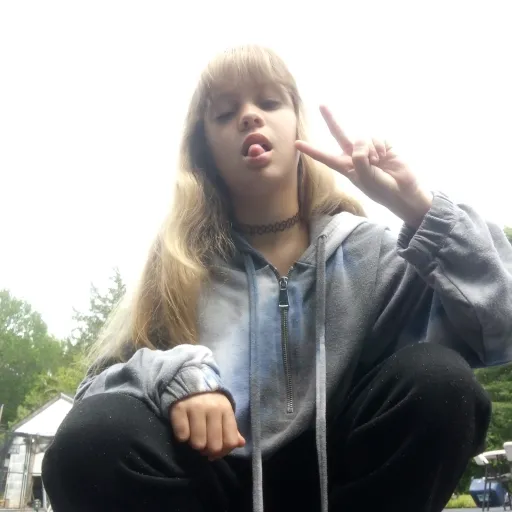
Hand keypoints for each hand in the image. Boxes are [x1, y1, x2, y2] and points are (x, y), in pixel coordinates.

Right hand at [170, 392, 245, 460]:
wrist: (190, 381)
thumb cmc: (210, 402)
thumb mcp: (223, 412)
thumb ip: (232, 430)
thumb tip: (240, 443)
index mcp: (226, 410)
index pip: (230, 441)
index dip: (223, 451)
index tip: (216, 449)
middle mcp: (212, 408)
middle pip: (214, 446)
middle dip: (208, 450)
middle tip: (203, 443)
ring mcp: (195, 407)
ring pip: (198, 443)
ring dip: (195, 444)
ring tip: (194, 435)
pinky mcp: (179, 408)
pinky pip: (182, 436)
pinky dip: (182, 437)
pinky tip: (184, 429)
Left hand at [295, 105, 432, 227]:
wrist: (403, 191)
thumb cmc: (381, 189)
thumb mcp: (365, 178)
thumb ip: (359, 160)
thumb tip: (360, 143)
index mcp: (346, 168)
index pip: (325, 157)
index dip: (311, 150)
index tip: (296, 143)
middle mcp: (355, 156)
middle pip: (339, 134)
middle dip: (331, 120)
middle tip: (321, 105)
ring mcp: (369, 149)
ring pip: (362, 138)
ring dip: (369, 149)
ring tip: (376, 162)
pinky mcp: (383, 145)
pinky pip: (376, 138)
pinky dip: (379, 147)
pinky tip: (384, 156)